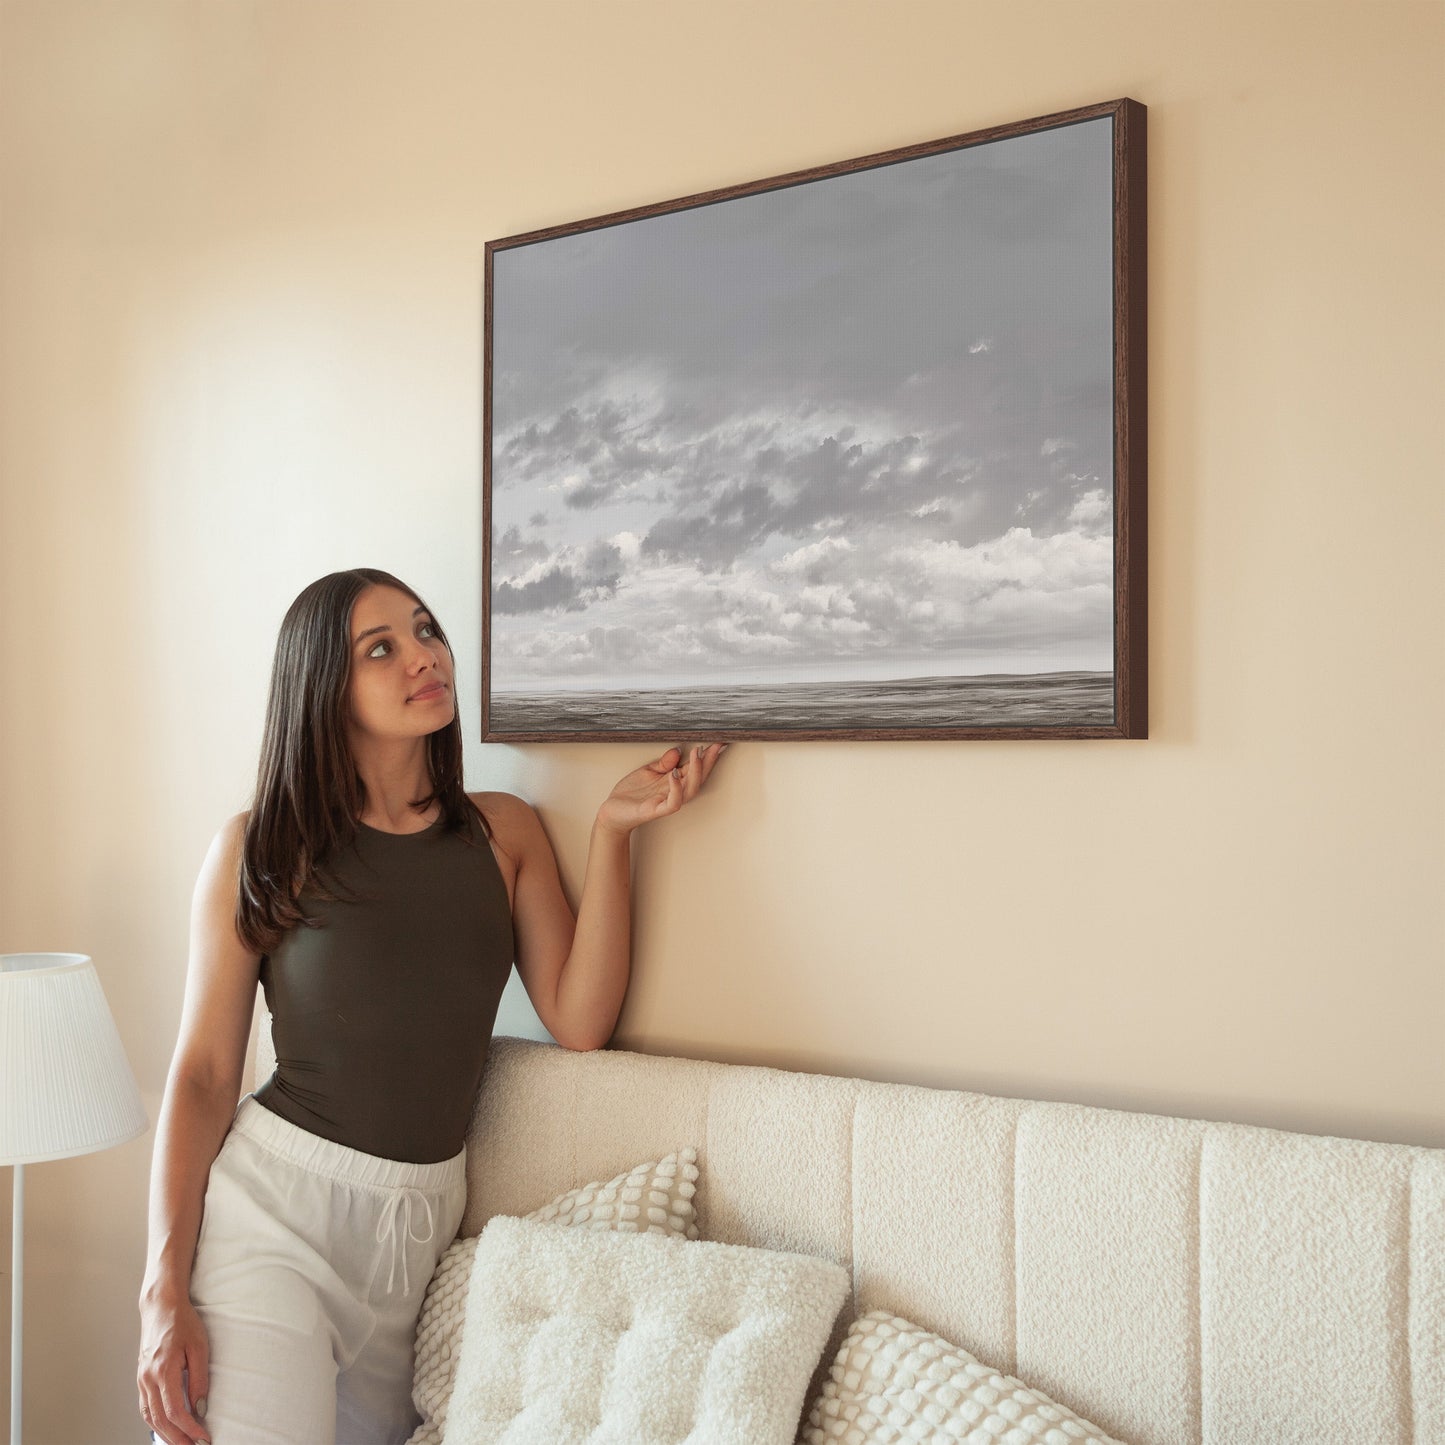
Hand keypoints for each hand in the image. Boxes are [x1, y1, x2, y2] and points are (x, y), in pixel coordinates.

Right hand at [138, 1290, 210, 1443]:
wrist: (161, 1307)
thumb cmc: (182, 1322)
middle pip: (160, 1420)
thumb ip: (199, 1378)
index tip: (203, 1437)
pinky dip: (154, 1423)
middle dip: (177, 1438)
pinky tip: (165, 1428)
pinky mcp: (141, 1378)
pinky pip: (145, 1407)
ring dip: (165, 1434)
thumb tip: (201, 1407)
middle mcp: (148, 1378)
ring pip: (149, 1417)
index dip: (189, 1428)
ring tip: (181, 1444)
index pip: (175, 1411)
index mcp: (163, 1370)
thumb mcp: (199, 1346)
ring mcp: (141, 1379)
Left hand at [596, 743, 727, 836]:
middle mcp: (674, 792)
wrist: (612, 811)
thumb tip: (677, 750)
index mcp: (673, 782)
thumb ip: (663, 763)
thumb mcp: (648, 771)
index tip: (717, 742)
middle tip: (715, 746)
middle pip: (698, 778)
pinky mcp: (656, 810)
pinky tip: (674, 774)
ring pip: (690, 790)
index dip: (706, 757)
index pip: (694, 768)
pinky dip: (676, 788)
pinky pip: (673, 803)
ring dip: (695, 772)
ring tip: (697, 755)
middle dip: (708, 762)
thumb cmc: (630, 793)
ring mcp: (666, 802)